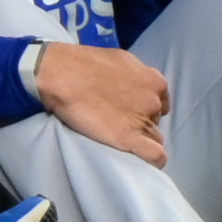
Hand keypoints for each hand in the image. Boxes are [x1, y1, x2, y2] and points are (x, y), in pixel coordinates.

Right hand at [22, 34, 174, 162]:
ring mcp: (143, 121)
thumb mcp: (120, 60)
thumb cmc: (84, 63)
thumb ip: (135, 75)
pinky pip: (155, 156)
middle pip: (155, 120)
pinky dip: (154, 160)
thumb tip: (135, 86)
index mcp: (155, 81)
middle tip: (117, 119)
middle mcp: (154, 101)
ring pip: (155, 138)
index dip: (144, 107)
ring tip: (118, 135)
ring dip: (141, 138)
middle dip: (141, 121)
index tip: (128, 108)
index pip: (160, 102)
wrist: (61, 74)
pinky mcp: (129, 138)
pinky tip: (145, 162)